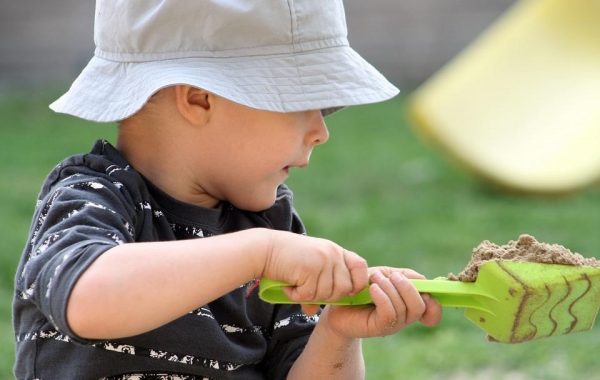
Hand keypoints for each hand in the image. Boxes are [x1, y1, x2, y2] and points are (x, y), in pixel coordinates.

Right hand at [261, 230, 367, 309]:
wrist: (265, 249)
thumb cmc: (285, 259)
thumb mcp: (308, 268)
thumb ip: (316, 286)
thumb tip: (312, 311)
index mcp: (336, 251)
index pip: (360, 267)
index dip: (357, 283)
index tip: (344, 291)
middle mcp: (332, 254)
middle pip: (344, 288)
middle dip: (328, 297)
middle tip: (308, 291)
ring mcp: (322, 260)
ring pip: (327, 294)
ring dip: (310, 296)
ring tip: (296, 287)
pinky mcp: (310, 269)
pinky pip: (309, 295)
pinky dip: (297, 296)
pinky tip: (289, 287)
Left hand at [318, 267, 441, 337]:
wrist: (338, 302)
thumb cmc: (363, 287)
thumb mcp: (386, 275)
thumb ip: (406, 276)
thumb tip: (423, 280)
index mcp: (409, 305)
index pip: (433, 311)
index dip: (435, 303)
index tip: (423, 291)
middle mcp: (404, 317)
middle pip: (420, 306)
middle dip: (407, 287)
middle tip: (390, 276)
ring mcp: (392, 325)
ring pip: (404, 307)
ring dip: (390, 288)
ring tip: (374, 279)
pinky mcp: (379, 328)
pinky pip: (389, 313)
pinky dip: (383, 297)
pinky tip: (372, 289)